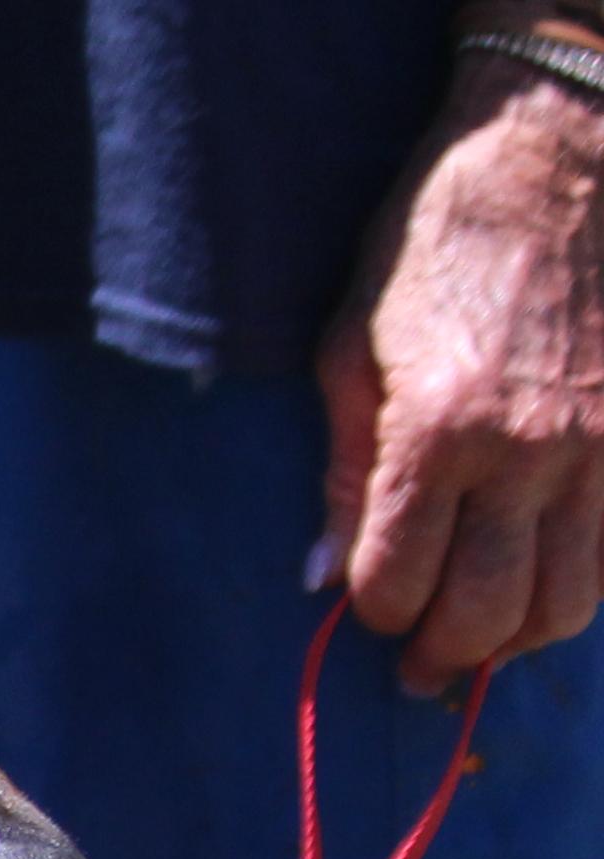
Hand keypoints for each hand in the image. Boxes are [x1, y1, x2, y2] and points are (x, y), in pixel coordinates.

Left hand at [323, 43, 603, 693]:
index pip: (399, 583)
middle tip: (423, 665)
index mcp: (437, 433)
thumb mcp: (352, 348)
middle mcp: (528, 452)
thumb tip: (321, 575)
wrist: (558, 154)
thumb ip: (343, 468)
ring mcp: (602, 445)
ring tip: (487, 632)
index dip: (377, 615)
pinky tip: (546, 578)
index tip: (369, 610)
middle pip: (491, 612)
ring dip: (521, 634)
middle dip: (447, 653)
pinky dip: (581, 584)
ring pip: (570, 598)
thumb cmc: (436, 245)